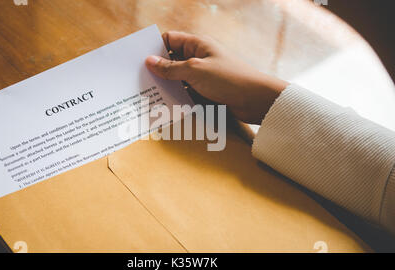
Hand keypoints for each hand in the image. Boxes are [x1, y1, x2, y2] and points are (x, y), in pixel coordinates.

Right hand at [145, 31, 288, 123]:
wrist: (256, 100)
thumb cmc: (229, 78)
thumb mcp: (195, 71)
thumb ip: (171, 68)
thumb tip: (149, 61)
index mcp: (197, 44)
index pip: (169, 40)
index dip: (154, 47)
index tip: (138, 59)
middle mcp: (198, 57)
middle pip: (171, 60)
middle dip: (157, 69)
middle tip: (139, 80)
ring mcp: (202, 75)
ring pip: (177, 78)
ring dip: (166, 85)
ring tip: (148, 95)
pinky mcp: (206, 91)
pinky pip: (186, 91)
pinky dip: (177, 97)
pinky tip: (165, 104)